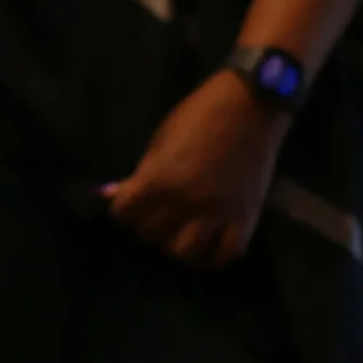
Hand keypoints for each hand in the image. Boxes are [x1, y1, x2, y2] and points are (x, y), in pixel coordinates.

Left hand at [103, 71, 289, 268]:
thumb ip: (140, 172)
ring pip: (184, 253)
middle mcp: (186, 203)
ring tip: (177, 231)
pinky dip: (212, 256)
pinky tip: (204, 247)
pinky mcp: (246, 219)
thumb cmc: (199, 114)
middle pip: (150, 233)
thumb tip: (112, 195)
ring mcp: (218, 214)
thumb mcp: (160, 139)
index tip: (128, 203)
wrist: (249, 106)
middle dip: (145, 223)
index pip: (124, 214)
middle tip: (153, 213)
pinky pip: (225, 255)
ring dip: (175, 243)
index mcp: (159, 179)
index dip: (122, 209)